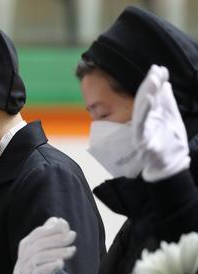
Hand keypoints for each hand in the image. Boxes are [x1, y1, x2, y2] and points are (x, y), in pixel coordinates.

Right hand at [13, 217, 75, 273]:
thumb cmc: (36, 263)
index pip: (38, 233)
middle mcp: (24, 254)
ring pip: (40, 256)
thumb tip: (57, 220)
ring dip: (57, 252)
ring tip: (72, 250)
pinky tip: (61, 263)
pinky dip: (49, 266)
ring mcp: (25, 267)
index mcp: (26, 244)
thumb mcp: (41, 248)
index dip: (52, 229)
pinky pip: (38, 271)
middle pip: (40, 243)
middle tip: (72, 236)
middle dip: (57, 239)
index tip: (67, 227)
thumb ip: (48, 235)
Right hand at [132, 65, 189, 181]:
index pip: (151, 95)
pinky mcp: (142, 141)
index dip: (155, 82)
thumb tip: (165, 82)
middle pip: (144, 100)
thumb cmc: (170, 142)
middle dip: (149, 85)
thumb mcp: (171, 117)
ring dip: (146, 94)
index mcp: (152, 115)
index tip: (160, 68)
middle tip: (155, 70)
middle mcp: (144, 121)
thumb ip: (166, 101)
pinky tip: (149, 100)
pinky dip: (144, 112)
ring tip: (152, 80)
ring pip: (141, 111)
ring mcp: (142, 131)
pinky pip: (141, 126)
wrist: (171, 166)